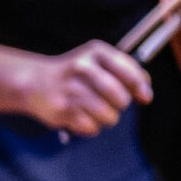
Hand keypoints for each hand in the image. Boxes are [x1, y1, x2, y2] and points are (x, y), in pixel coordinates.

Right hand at [10, 41, 152, 134]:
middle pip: (121, 98)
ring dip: (108, 118)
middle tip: (112, 102)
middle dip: (121, 104)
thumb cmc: (76, 73)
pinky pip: (92, 128)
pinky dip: (92, 127)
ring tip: (96, 110)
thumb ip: (127, 71)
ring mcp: (70, 90)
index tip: (145, 98)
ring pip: (109, 116)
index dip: (141, 88)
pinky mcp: (60, 110)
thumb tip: (146, 95)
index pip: (130, 73)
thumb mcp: (100, 61)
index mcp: (96, 52)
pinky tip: (81, 116)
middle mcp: (82, 68)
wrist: (34, 81)